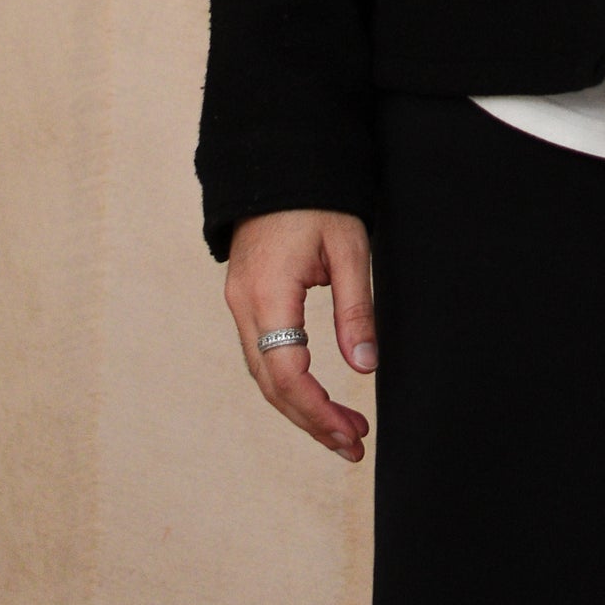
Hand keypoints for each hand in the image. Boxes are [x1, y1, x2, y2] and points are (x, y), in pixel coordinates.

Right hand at [225, 209, 376, 461]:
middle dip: (311, 421)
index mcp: (267, 296)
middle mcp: (244, 307)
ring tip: (342, 429)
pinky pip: (262, 355)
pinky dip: (288, 383)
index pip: (287, 375)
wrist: (278, 160)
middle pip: (271, 385)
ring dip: (300, 407)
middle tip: (353, 444)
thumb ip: (355, 310)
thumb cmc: (318, 200)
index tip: (352, 431)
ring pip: (264, 374)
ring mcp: (239, 304)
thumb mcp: (349, 249)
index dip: (318, 411)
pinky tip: (315, 396)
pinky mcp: (245, 299)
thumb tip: (364, 367)